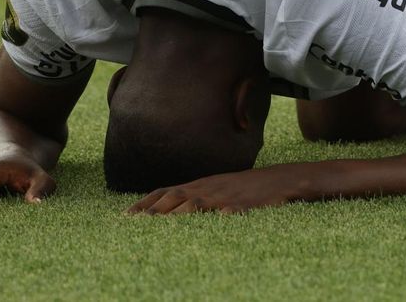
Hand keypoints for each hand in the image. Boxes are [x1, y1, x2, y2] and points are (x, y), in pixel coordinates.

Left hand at [127, 166, 300, 215]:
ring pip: (198, 204)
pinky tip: (214, 222)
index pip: (166, 191)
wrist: (279, 180)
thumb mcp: (215, 188)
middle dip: (154, 210)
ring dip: (177, 214)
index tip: (126, 216)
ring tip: (160, 226)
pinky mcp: (246, 206)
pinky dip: (221, 216)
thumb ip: (193, 197)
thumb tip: (167, 209)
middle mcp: (208, 189)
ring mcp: (226, 197)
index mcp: (199, 185)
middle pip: (177, 197)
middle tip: (133, 224)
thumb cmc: (244, 188)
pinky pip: (231, 212)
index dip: (145, 203)